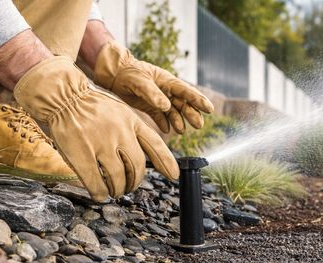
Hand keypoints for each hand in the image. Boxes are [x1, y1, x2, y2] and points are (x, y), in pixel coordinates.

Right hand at [13, 56, 178, 200]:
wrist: (62, 96)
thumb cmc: (89, 106)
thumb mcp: (118, 111)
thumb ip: (131, 131)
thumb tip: (141, 158)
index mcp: (130, 120)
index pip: (155, 143)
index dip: (167, 162)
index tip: (174, 175)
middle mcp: (120, 132)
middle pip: (137, 167)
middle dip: (134, 182)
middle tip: (128, 187)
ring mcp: (101, 143)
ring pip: (118, 178)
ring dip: (117, 189)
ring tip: (113, 191)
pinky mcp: (82, 154)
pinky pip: (96, 182)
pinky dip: (99, 192)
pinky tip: (99, 193)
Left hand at [93, 41, 213, 133]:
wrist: (112, 74)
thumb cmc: (127, 72)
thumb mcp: (139, 81)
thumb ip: (152, 94)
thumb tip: (166, 106)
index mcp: (167, 81)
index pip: (186, 91)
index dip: (198, 100)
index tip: (210, 109)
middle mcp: (165, 90)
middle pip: (183, 103)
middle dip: (191, 114)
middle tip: (199, 125)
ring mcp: (158, 99)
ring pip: (173, 111)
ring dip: (179, 120)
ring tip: (182, 130)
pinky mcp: (149, 107)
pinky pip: (160, 117)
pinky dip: (164, 123)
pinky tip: (167, 130)